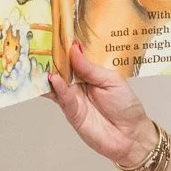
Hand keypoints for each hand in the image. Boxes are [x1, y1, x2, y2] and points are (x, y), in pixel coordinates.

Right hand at [46, 40, 157, 167]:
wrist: (131, 136)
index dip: (63, 47)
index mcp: (89, 72)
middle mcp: (78, 84)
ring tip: (41, 62)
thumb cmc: (126, 106)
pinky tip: (53, 79)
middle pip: (60, 69)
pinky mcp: (71, 112)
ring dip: (47, 74)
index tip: (52, 35)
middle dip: (49, 59)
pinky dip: (57, 89)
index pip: (72, 57)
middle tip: (38, 46)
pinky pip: (62, 98)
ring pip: (55, 84)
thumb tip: (74, 49)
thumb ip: (90, 68)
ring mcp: (73, 98)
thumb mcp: (111, 80)